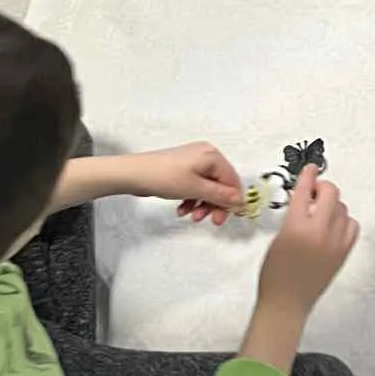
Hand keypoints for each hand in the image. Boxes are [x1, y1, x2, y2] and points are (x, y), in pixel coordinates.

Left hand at [128, 142, 244, 223]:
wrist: (134, 173)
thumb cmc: (165, 178)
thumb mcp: (195, 189)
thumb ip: (219, 195)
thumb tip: (240, 200)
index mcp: (212, 156)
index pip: (231, 180)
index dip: (230, 200)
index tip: (222, 218)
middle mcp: (206, 155)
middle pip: (220, 184)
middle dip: (214, 204)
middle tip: (209, 221)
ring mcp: (194, 161)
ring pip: (207, 187)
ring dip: (202, 204)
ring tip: (191, 216)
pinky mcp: (183, 169)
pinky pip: (195, 186)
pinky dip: (192, 199)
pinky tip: (182, 209)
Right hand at [257, 167, 359, 318]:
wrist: (286, 304)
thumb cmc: (275, 276)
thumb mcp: (277, 238)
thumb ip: (293, 216)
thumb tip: (305, 200)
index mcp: (295, 227)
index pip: (304, 190)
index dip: (308, 176)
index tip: (311, 169)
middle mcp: (318, 232)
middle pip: (330, 193)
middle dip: (322, 188)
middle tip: (313, 192)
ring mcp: (334, 243)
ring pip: (342, 207)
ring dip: (331, 205)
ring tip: (320, 213)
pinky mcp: (344, 253)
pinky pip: (352, 225)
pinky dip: (344, 220)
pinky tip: (333, 225)